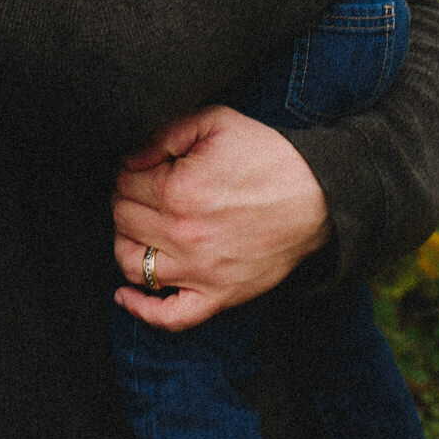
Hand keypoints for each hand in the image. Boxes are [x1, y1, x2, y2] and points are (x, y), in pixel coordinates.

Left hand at [111, 106, 330, 330]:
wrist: (315, 195)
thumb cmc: (266, 156)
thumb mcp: (216, 122)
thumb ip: (166, 133)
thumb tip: (131, 157)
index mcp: (177, 190)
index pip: (126, 181)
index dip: (131, 169)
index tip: (145, 166)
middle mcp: (182, 235)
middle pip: (123, 219)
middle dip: (126, 199)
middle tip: (143, 191)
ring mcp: (198, 271)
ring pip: (131, 264)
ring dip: (125, 242)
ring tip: (138, 228)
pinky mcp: (217, 297)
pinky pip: (168, 317)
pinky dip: (141, 310)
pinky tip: (125, 295)